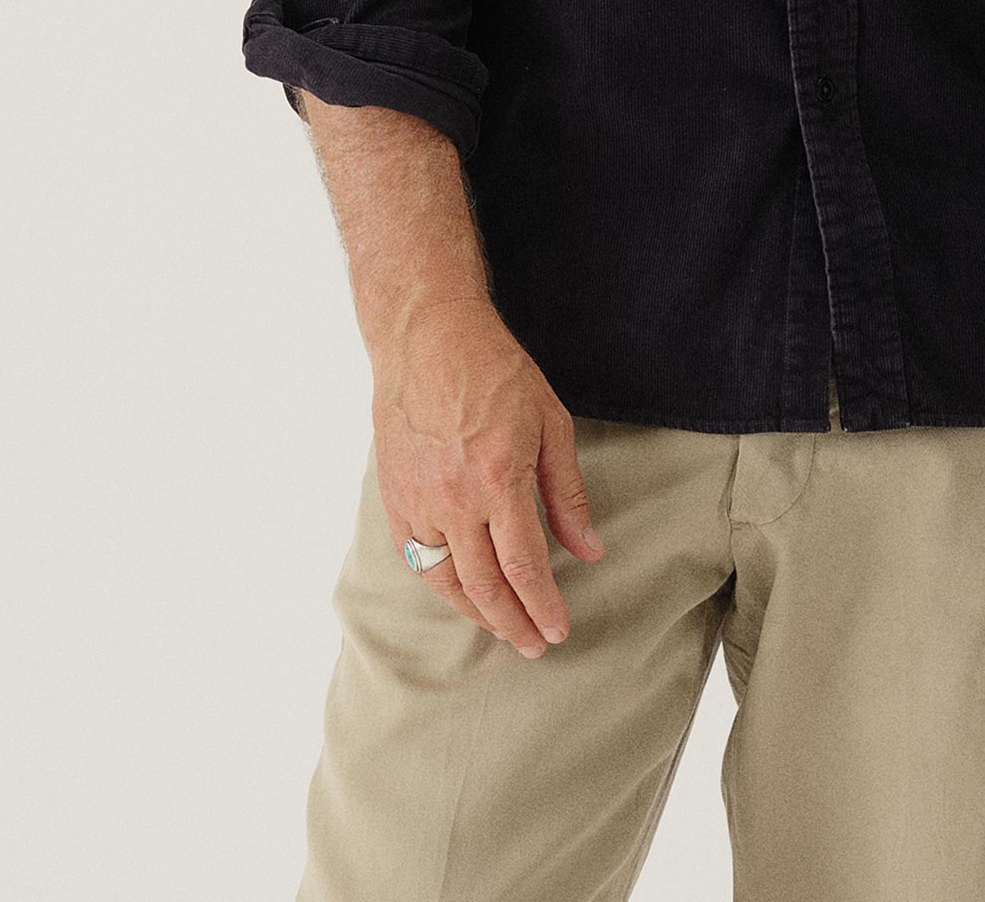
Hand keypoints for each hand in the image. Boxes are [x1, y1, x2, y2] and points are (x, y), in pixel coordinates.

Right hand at [371, 306, 606, 658]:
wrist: (427, 338)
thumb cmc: (495, 372)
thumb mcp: (550, 423)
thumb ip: (567, 493)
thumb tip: (590, 550)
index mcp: (498, 480)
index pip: (524, 566)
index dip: (543, 606)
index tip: (559, 631)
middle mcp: (454, 500)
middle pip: (484, 586)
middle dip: (514, 623)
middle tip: (536, 645)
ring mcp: (419, 501)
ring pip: (446, 581)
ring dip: (477, 615)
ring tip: (504, 629)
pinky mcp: (395, 498)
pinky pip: (417, 560)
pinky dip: (442, 585)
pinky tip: (461, 593)